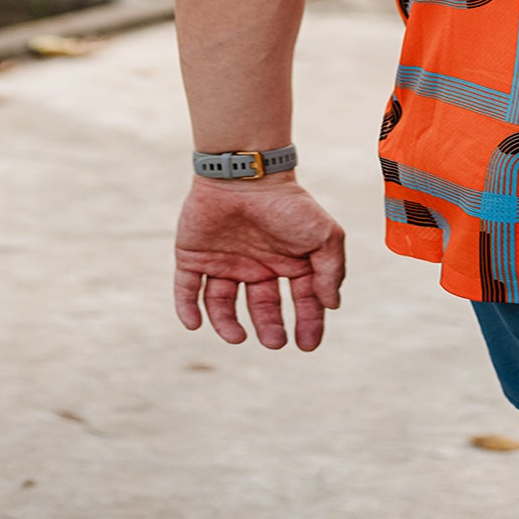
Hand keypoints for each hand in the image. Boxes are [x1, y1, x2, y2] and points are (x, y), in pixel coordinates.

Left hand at [174, 177, 345, 349]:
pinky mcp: (193, 255)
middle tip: (274, 342)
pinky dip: (186, 309)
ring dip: (226, 325)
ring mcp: (224, 260)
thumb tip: (332, 306)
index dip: (307, 322)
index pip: (300, 299)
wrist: (245, 174)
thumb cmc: (288, 204)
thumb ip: (331, 271)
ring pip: (221, 304)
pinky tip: (195, 324)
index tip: (307, 344)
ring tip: (237, 337)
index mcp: (287, 259)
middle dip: (269, 327)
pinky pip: (187, 290)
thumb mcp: (324, 235)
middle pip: (261, 306)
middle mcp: (256, 263)